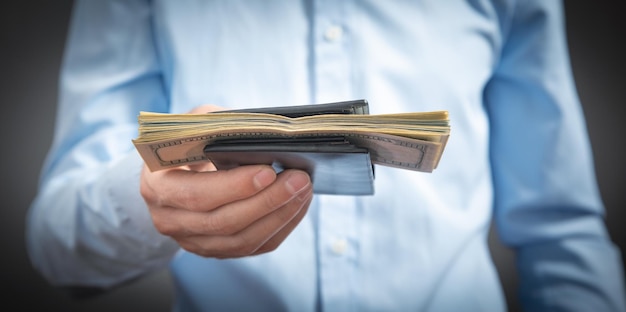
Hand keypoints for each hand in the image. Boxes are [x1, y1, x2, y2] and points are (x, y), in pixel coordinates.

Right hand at [139, 105, 313, 257]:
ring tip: (304, 191)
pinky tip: (298, 205)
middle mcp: (170, 220)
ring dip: (279, 216)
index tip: (269, 170)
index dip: (235, 186)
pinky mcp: (216, 250)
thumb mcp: (194, 124)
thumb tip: (259, 133)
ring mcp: (192, 241)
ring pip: (241, 241)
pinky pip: (253, 247)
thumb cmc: (188, 142)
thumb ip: (217, 126)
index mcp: (157, 186)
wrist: (174, 173)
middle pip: (224, 222)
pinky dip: (280, 227)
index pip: (198, 194)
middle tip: (299, 180)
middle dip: (267, 201)